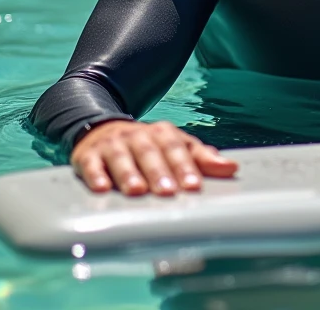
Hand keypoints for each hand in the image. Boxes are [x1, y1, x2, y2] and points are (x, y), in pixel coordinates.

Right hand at [70, 120, 237, 195]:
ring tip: (137, 191)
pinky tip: (101, 188)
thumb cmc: (147, 146)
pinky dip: (95, 175)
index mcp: (162, 133)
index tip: (194, 186)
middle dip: (159, 172)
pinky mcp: (87, 155)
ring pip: (121, 157)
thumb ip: (202, 158)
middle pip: (150, 153)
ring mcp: (112, 144)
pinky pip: (91, 164)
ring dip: (129, 174)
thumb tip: (232, 168)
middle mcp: (137, 136)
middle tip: (168, 192)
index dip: (185, 167)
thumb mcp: (176, 146)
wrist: (102, 128)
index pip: (176, 148)